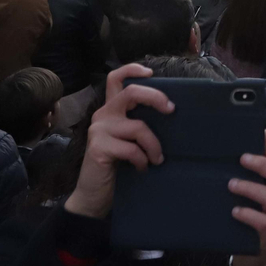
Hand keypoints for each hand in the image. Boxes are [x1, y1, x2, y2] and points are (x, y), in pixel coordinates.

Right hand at [64, 64, 171, 219]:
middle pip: (131, 92)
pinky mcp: (98, 147)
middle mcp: (103, 115)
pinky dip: (142, 160)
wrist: (94, 195)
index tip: (151, 73)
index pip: (116, 78)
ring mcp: (99, 130)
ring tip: (157, 159)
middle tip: (171, 110)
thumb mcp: (130, 140)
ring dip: (154, 145)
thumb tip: (171, 113)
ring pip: (138, 127)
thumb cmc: (118, 166)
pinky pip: (132, 149)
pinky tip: (142, 169)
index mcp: (111, 110)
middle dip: (155, 97)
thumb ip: (140, 124)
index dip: (132, 69)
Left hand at [228, 130, 265, 265]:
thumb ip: (253, 176)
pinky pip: (263, 223)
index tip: (261, 135)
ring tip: (231, 185)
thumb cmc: (251, 220)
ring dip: (250, 188)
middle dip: (262, 165)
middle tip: (242, 159)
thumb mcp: (253, 196)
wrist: (252, 258)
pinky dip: (248, 214)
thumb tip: (247, 146)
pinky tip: (235, 211)